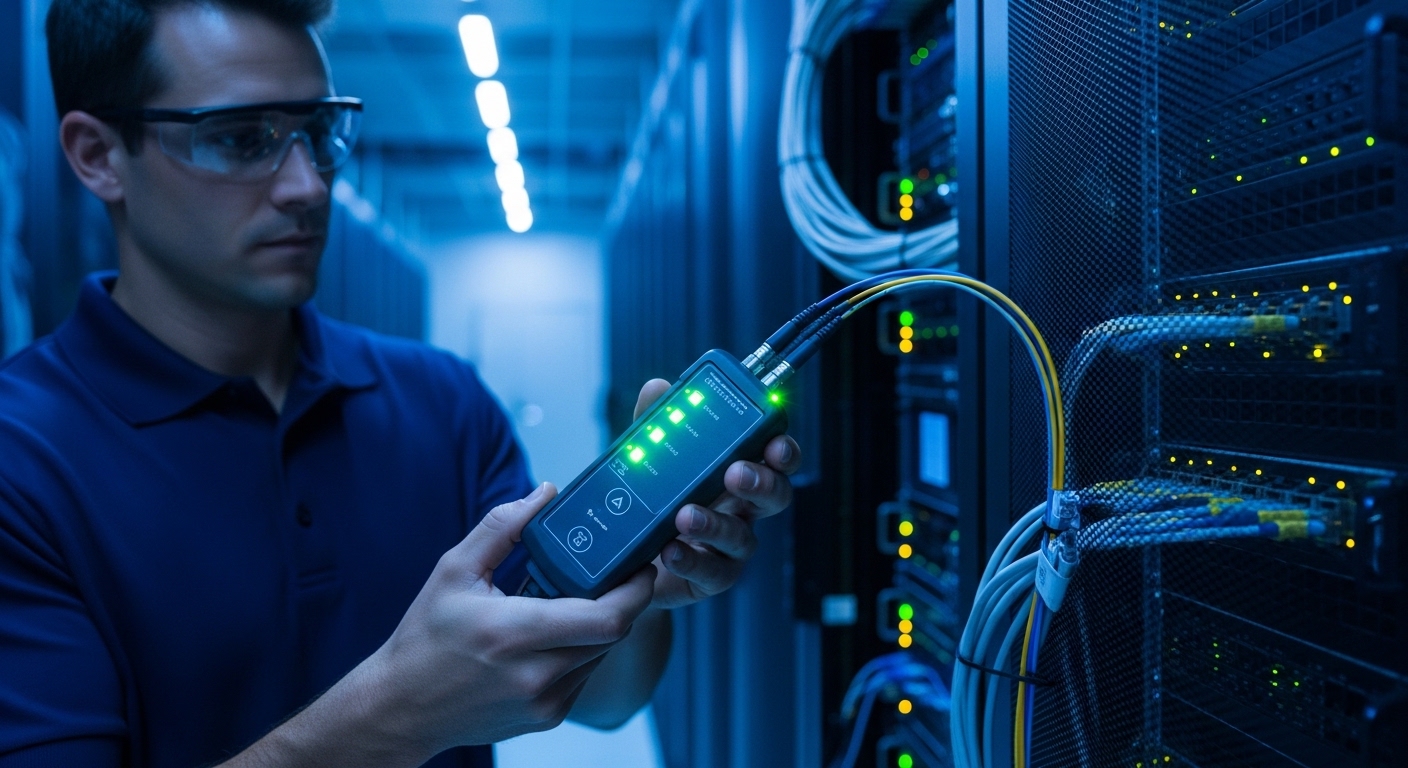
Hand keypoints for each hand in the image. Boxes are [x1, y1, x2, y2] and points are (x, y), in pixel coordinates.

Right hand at [352, 484, 655, 757]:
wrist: (402, 707)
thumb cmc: (425, 638)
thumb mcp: (454, 571)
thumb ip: (503, 527)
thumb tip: (546, 493)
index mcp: (513, 633)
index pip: (607, 617)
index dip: (636, 589)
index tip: (641, 563)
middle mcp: (535, 674)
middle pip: (614, 633)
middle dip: (624, 600)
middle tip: (619, 572)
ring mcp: (545, 702)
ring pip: (603, 654)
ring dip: (601, 624)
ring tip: (575, 599)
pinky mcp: (548, 717)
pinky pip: (585, 673)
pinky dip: (582, 649)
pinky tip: (556, 633)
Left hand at [631, 379, 801, 609]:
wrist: (631, 561)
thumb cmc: (654, 503)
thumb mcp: (652, 459)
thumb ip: (656, 425)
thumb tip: (657, 388)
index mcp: (737, 472)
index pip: (773, 458)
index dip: (782, 450)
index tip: (775, 442)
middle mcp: (742, 509)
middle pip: (775, 495)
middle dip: (762, 482)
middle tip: (736, 473)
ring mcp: (729, 545)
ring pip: (743, 536)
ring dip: (716, 523)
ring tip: (686, 514)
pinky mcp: (711, 576)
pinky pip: (713, 572)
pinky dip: (692, 560)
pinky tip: (671, 550)